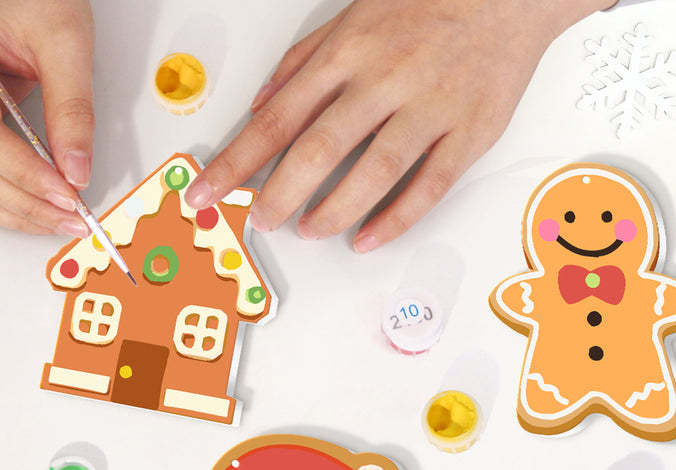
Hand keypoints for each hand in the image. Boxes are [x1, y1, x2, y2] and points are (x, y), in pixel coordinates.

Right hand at [0, 0, 93, 234]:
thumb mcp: (66, 41)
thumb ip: (72, 109)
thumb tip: (76, 171)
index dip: (24, 175)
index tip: (67, 194)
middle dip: (25, 202)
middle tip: (72, 217)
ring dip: (14, 210)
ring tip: (59, 219)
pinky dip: (5, 198)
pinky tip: (37, 208)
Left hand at [184, 0, 608, 250]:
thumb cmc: (425, 6)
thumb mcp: (350, 19)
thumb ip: (302, 64)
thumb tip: (260, 106)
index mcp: (347, 55)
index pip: (277, 119)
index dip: (237, 160)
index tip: (207, 192)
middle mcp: (384, 82)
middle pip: (319, 148)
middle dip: (280, 192)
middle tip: (261, 219)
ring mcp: (429, 109)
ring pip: (374, 172)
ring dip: (334, 210)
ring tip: (309, 229)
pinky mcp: (468, 133)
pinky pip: (428, 186)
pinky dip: (394, 219)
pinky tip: (365, 239)